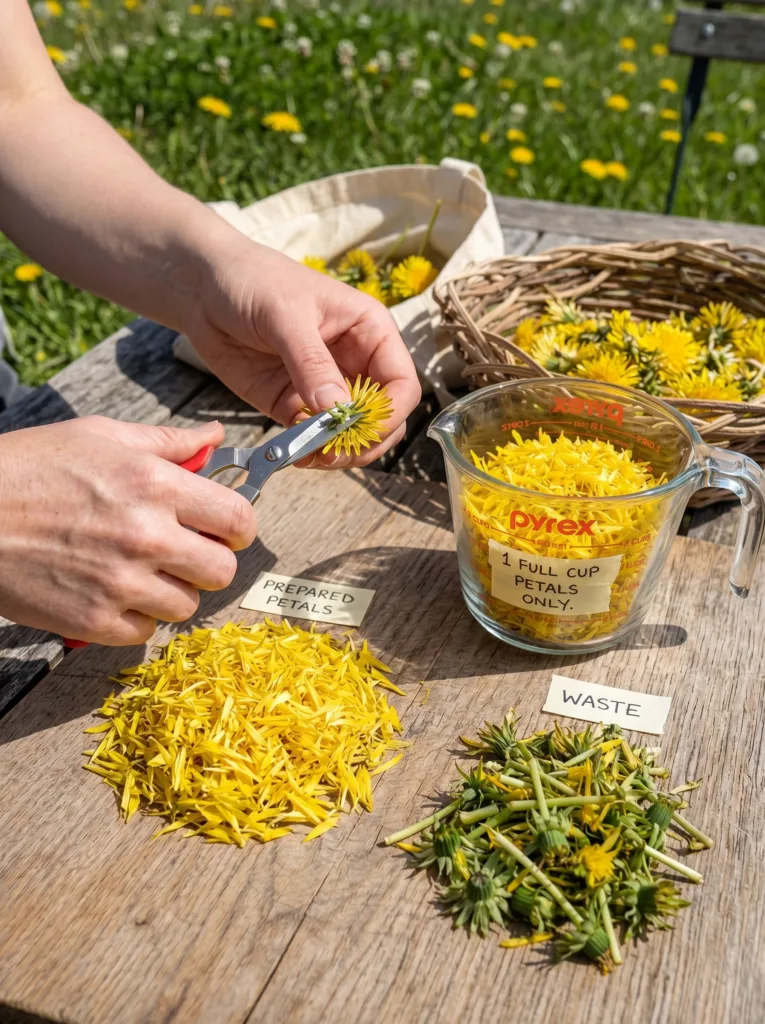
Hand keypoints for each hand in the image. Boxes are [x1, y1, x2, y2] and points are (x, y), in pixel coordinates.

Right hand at [0, 417, 256, 644]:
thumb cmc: (29, 467)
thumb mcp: (100, 436)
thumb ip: (167, 442)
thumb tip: (215, 437)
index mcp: (156, 485)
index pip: (238, 519)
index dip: (237, 526)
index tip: (225, 528)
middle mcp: (147, 536)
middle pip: (223, 570)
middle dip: (209, 560)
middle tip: (183, 552)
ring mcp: (121, 583)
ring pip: (188, 605)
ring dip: (172, 590)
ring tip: (140, 570)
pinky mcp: (93, 620)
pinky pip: (146, 631)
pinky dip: (135, 616)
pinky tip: (113, 591)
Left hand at [183, 239, 421, 467]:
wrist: (203, 288)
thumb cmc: (253, 281)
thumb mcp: (285, 315)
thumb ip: (312, 362)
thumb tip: (337, 409)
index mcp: (370, 333)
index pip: (402, 384)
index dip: (389, 413)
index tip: (359, 429)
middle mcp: (356, 365)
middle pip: (384, 420)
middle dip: (364, 441)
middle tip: (332, 452)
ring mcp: (326, 390)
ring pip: (351, 437)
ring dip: (337, 453)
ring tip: (309, 456)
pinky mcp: (294, 406)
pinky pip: (313, 440)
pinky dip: (308, 453)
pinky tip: (292, 454)